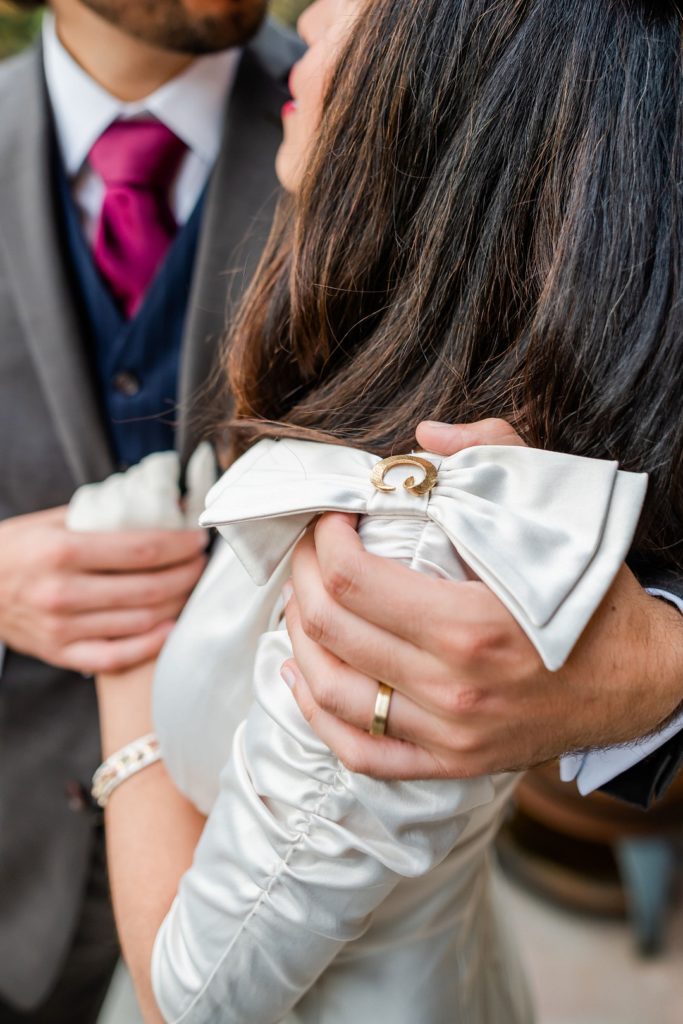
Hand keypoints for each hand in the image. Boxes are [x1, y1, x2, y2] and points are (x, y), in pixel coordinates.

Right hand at [0, 507, 207, 674]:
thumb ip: (100, 516)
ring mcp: (61, 627)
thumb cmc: (15, 549)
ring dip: (176, 604)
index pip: (142, 549)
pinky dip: (149, 644)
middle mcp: (63, 592)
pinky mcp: (59, 653)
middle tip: (201, 563)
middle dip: (186, 574)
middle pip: (148, 587)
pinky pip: (115, 656)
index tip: (198, 539)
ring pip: (139, 621)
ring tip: (190, 588)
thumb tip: (158, 507)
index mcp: (62, 551)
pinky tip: (169, 628)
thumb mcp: (50, 521)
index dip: (180, 545)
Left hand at [282, 419, 682, 778]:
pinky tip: (305, 678)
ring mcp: (449, 733)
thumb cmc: (595, 596)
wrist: (644, 679)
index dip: (323, 539)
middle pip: (331, 628)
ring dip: (300, 639)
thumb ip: (495, 454)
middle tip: (309, 549)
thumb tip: (425, 435)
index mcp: (470, 623)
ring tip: (303, 602)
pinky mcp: (453, 761)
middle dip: (303, 576)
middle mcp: (451, 687)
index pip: (352, 577)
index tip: (330, 518)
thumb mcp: (558, 511)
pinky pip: (363, 752)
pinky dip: (319, 716)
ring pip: (332, 692)